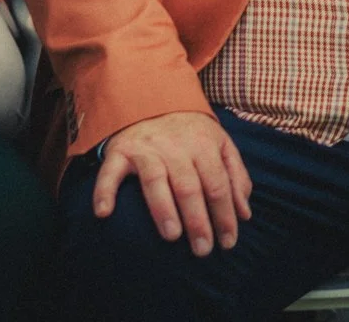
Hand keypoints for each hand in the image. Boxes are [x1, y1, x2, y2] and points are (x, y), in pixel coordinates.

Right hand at [91, 111, 252, 256]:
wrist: (152, 98)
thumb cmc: (191, 132)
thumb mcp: (221, 144)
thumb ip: (236, 177)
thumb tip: (245, 214)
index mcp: (205, 146)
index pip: (218, 184)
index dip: (224, 215)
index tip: (227, 243)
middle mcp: (176, 147)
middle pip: (189, 186)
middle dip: (198, 220)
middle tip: (202, 250)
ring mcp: (147, 149)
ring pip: (155, 179)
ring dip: (163, 209)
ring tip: (171, 237)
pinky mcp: (120, 151)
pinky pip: (110, 172)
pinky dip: (105, 191)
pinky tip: (103, 213)